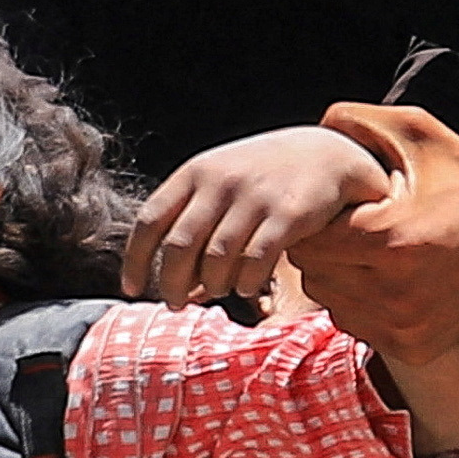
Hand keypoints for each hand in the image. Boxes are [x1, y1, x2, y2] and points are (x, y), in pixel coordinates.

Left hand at [131, 124, 393, 308]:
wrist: (326, 154)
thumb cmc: (264, 176)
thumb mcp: (221, 179)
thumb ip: (192, 217)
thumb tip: (171, 279)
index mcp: (195, 172)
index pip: (150, 220)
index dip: (135, 261)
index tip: (132, 289)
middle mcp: (221, 181)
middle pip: (179, 246)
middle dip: (171, 284)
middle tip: (175, 303)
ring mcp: (254, 197)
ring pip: (216, 260)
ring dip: (211, 286)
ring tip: (217, 290)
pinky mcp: (287, 215)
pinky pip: (254, 263)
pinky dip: (244, 283)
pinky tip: (244, 287)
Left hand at [295, 100, 458, 357]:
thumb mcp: (417, 132)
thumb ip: (354, 121)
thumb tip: (313, 132)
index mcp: (384, 241)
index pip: (307, 241)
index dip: (318, 221)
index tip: (343, 210)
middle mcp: (391, 292)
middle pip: (314, 275)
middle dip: (328, 251)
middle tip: (357, 231)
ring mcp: (405, 326)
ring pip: (334, 305)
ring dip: (344, 281)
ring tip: (377, 256)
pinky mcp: (416, 347)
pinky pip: (363, 328)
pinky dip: (368, 306)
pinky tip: (394, 282)